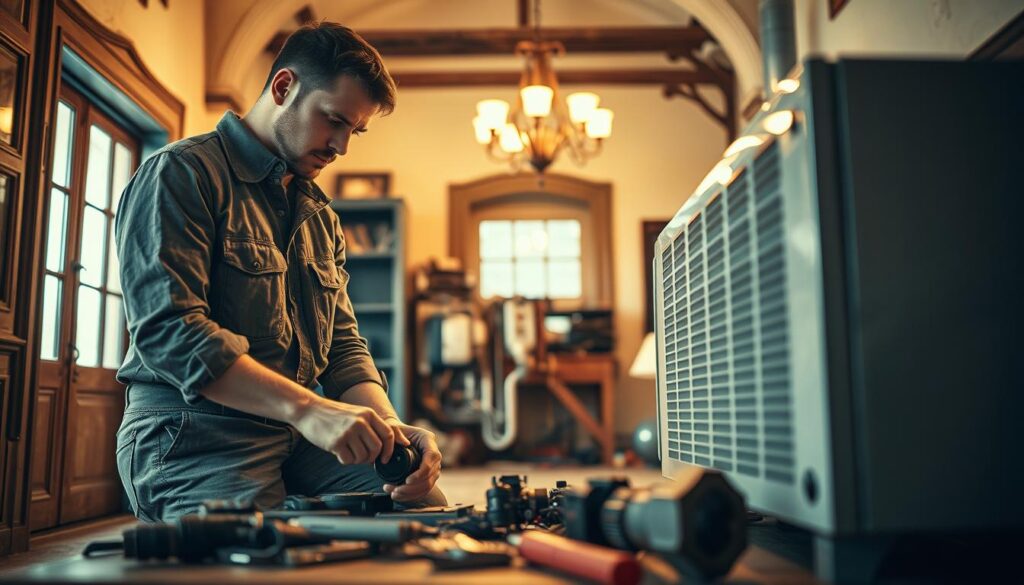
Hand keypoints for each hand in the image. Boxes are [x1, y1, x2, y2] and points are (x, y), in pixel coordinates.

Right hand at [291, 396, 408, 464]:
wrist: (309, 410)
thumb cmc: (334, 414)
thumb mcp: (357, 413)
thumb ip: (373, 425)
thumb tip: (396, 443)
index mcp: (368, 414)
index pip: (388, 434)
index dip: (390, 449)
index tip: (385, 459)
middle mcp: (360, 422)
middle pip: (377, 448)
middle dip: (372, 458)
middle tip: (363, 457)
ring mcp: (348, 432)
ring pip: (363, 457)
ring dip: (357, 460)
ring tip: (349, 452)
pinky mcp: (336, 442)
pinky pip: (348, 460)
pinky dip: (346, 460)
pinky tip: (340, 453)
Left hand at [381, 418, 441, 501]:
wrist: (393, 436)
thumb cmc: (393, 431)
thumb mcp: (392, 428)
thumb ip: (396, 433)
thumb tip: (405, 444)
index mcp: (428, 439)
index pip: (432, 457)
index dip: (421, 472)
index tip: (407, 480)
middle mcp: (433, 454)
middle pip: (430, 476)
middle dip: (413, 487)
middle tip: (396, 491)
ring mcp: (432, 466)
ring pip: (428, 485)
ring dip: (411, 494)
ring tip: (394, 494)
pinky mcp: (427, 475)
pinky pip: (423, 490)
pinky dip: (411, 496)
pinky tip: (398, 496)